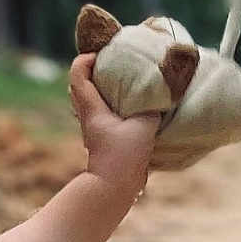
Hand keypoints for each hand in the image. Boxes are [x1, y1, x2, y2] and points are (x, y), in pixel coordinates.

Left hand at [68, 53, 158, 187]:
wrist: (113, 187)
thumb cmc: (124, 156)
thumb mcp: (144, 125)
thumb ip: (152, 107)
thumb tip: (162, 93)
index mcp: (92, 108)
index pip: (77, 74)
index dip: (86, 58)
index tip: (104, 53)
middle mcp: (88, 116)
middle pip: (79, 85)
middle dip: (93, 70)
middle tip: (113, 64)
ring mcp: (93, 128)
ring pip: (90, 100)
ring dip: (102, 88)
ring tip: (124, 83)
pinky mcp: (103, 138)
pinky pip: (102, 113)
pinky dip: (111, 104)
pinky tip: (131, 107)